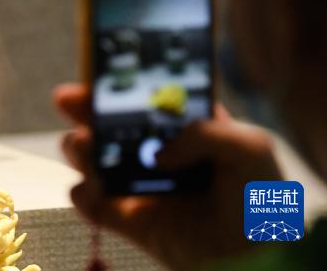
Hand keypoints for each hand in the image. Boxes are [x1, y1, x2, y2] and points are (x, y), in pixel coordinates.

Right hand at [53, 83, 281, 270]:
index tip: (100, 73)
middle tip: (67, 100)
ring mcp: (140, 188)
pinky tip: (90, 188)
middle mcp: (158, 154)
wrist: (256, 260)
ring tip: (82, 145)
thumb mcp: (249, 147)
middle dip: (84, 108)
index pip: (147, 98)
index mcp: (186, 129)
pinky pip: (94, 205)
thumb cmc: (260, 200)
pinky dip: (83, 195)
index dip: (121, 83)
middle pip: (110, 123)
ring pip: (94, 160)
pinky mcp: (130, 221)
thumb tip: (160, 153)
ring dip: (79, 149)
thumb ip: (205, 132)